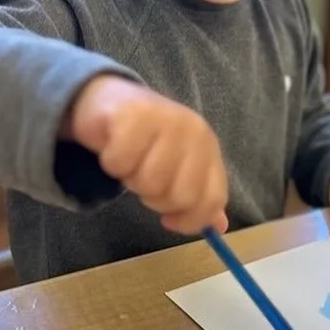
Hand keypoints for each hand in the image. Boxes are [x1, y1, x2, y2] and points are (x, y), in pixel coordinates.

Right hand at [65, 75, 228, 235]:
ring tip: (130, 160)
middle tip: (143, 177)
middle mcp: (193, 131)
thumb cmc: (148, 142)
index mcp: (208, 147)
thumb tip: (219, 227)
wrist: (112, 102)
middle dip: (154, 198)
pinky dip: (111, 162)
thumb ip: (198, 196)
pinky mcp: (132, 114)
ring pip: (148, 182)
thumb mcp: (179, 169)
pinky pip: (120, 163)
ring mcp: (165, 119)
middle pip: (180, 196)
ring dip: (130, 179)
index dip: (190, 220)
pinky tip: (113, 146)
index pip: (212, 199)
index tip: (167, 220)